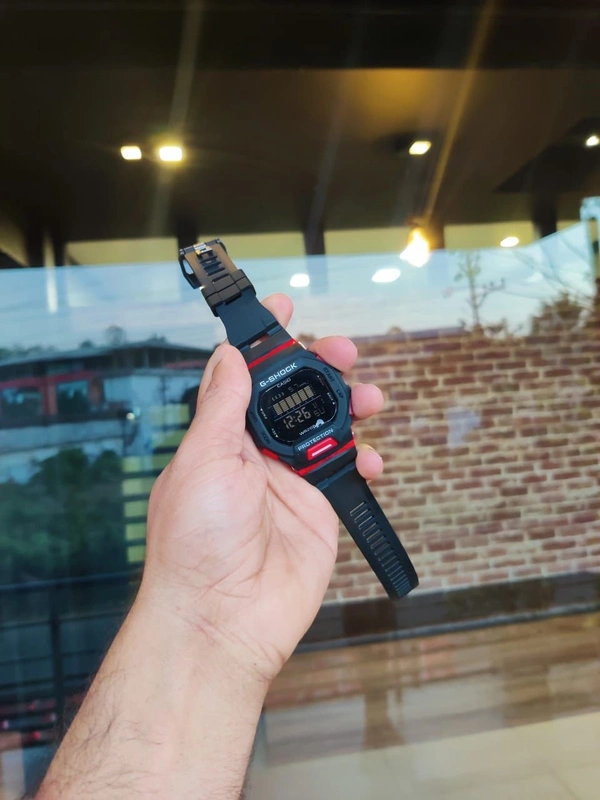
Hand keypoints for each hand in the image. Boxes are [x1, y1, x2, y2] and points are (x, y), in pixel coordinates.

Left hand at [138, 293, 384, 683]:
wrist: (223, 619)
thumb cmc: (195, 544)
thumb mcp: (203, 461)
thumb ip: (223, 407)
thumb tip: (229, 355)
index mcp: (224, 438)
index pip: (248, 377)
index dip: (266, 342)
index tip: (284, 308)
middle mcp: (259, 455)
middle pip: (297, 397)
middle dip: (321, 367)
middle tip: (342, 350)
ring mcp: (292, 482)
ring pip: (330, 430)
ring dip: (352, 406)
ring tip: (370, 397)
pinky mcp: (321, 511)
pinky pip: (352, 477)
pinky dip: (369, 462)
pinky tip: (374, 459)